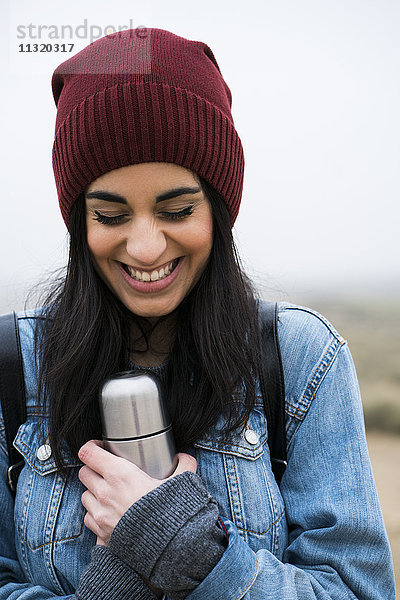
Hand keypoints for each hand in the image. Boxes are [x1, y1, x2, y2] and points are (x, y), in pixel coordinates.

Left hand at [78, 440, 196, 545]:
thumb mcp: (180, 482)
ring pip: (84, 495)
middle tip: (106, 470)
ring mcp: (100, 513)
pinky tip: (109, 512)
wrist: (167, 546)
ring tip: (108, 493)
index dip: (92, 446)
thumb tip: (184, 457)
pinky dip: (95, 513)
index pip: (89, 453)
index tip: (100, 446)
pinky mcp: (100, 532)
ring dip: (93, 492)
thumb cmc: (169, 512)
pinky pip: (89, 517)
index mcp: (119, 474)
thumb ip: (183, 465)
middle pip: (84, 472)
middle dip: (93, 468)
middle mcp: (105, 492)